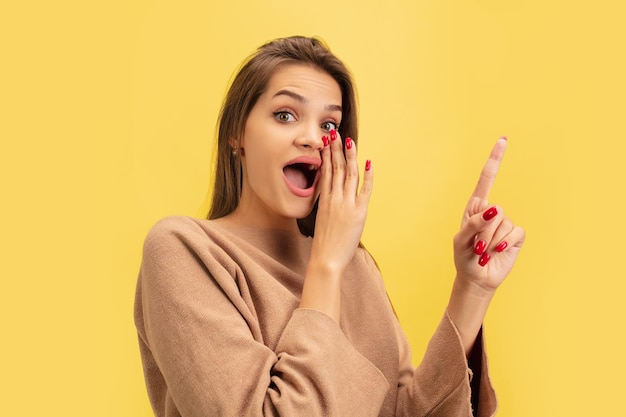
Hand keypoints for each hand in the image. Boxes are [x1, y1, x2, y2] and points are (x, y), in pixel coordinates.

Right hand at [309, 130, 372, 274]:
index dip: (328, 155)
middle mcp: (335, 198)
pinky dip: (367, 176)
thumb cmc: (324, 243)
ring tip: (349, 141)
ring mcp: (347, 204)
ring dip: (350, 156)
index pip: (326, 171)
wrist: (326, 259)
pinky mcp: (359, 213)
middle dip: (336, 149)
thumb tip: (333, 195)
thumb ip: (328, 204)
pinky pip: (364, 190)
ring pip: (349, 174)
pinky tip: (368, 163)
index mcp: (325, 200)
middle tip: (335, 134)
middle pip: (337, 168)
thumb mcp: (322, 218)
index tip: (327, 142)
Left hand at [453, 138, 524, 293]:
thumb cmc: (464, 257)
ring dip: (491, 241)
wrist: (476, 277)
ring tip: (484, 252)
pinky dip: (504, 243)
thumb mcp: (461, 240)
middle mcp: (491, 212)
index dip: (495, 159)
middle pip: (494, 210)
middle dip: (484, 231)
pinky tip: (497, 252)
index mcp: (475, 207)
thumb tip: (493, 209)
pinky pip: (515, 232)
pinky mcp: (515, 235)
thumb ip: (474, 224)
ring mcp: (504, 223)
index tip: (503, 140)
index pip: (487, 179)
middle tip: (476, 247)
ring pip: (503, 223)